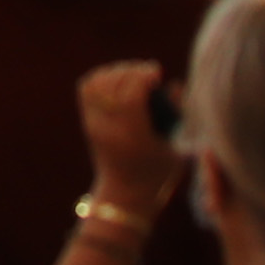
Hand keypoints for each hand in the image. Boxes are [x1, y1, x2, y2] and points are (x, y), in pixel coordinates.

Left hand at [72, 60, 186, 215]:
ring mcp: (94, 124)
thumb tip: (174, 84)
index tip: (157, 73)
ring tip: (134, 74)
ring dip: (117, 72)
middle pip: (114, 85)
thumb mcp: (176, 149)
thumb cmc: (158, 174)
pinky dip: (101, 77)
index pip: (131, 95)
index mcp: (134, 137)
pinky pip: (87, 87)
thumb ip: (177, 117)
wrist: (124, 193)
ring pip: (98, 83)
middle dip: (133, 71)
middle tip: (149, 72)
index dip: (143, 76)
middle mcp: (110, 128)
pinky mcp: (87, 122)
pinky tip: (118, 79)